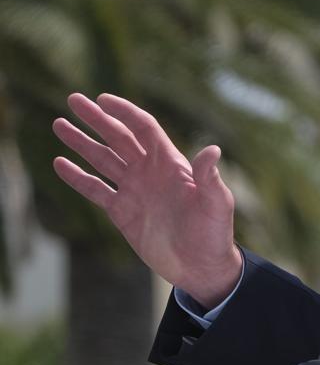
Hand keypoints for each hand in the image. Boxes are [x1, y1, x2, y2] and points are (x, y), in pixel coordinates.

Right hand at [52, 92, 243, 307]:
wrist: (200, 266)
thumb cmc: (214, 232)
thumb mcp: (215, 202)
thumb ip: (209, 177)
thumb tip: (212, 151)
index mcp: (171, 162)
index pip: (143, 128)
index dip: (124, 112)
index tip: (102, 99)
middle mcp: (150, 171)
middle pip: (118, 137)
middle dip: (97, 119)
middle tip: (73, 100)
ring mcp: (135, 190)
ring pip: (103, 159)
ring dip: (82, 142)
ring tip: (59, 124)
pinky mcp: (122, 212)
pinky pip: (96, 189)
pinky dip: (78, 177)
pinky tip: (59, 164)